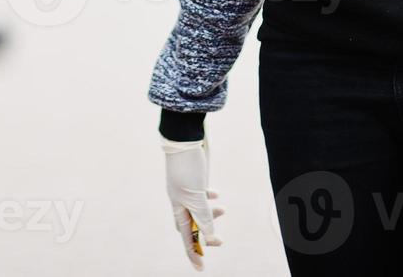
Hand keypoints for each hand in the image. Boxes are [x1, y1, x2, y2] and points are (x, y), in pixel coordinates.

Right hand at [162, 134, 224, 269]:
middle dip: (204, 235)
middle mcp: (181, 200)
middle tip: (219, 242)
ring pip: (199, 209)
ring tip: (223, 210)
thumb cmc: (187, 167)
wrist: (185, 138)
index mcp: (178, 206)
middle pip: (192, 225)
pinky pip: (202, 194)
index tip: (201, 267)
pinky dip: (210, 198)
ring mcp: (188, 189)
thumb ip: (203, 216)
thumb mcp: (196, 195)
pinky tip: (216, 195)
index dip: (193, 251)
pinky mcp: (196, 179)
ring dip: (211, 215)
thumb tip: (208, 238)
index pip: (186, 236)